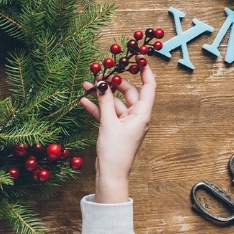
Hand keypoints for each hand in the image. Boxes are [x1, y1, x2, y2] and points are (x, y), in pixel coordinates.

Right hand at [80, 64, 155, 203]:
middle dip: (114, 83)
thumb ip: (105, 101)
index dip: (145, 72)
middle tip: (101, 73)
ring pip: (115, 102)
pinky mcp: (115, 128)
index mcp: (142, 114)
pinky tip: (84, 100)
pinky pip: (107, 113)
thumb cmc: (115, 151)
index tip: (139, 58)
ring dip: (102, 95)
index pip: (149, 87)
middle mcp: (136, 116)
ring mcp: (125, 122)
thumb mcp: (109, 123)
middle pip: (129, 92)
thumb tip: (102, 83)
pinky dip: (97, 107)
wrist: (111, 175)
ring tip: (86, 85)